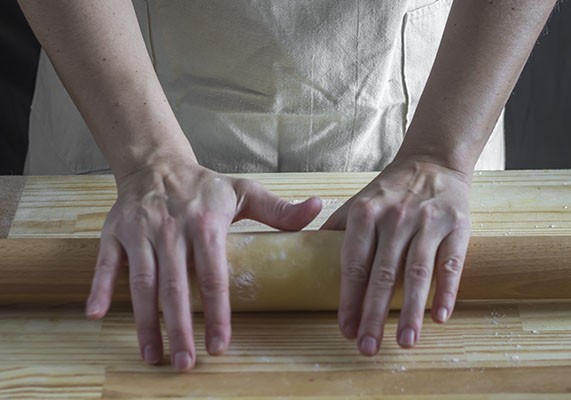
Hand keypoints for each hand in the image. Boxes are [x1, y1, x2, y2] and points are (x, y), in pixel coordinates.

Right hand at [85, 158, 320, 370]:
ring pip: (141, 282)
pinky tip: (98, 315)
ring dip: (144, 322)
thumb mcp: (244, 192)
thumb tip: (318, 209)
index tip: (221, 347)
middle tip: (185, 365)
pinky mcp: (114, 232)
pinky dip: (99, 287)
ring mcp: (140, 231)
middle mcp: (171, 229)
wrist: (157, 163)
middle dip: (180, 329)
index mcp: (206, 223)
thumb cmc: (204, 186)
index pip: (214, 276)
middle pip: (176, 288)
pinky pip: (104, 263)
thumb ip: (279, 209)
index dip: (218, 314)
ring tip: (153, 355)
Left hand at [322, 158, 470, 355]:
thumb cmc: (391, 189)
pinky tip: (439, 318)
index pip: (353, 264)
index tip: (345, 329)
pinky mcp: (457, 225)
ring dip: (411, 311)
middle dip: (373, 314)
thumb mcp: (359, 201)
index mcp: (365, 213)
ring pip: (417, 273)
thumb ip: (336, 229)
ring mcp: (427, 221)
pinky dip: (446, 291)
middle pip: (383, 274)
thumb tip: (305, 255)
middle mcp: (395, 217)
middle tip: (368, 347)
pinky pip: (451, 263)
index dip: (349, 299)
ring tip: (404, 342)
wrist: (434, 160)